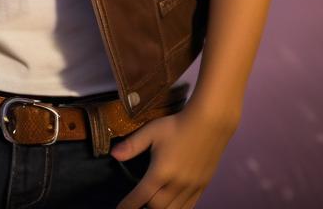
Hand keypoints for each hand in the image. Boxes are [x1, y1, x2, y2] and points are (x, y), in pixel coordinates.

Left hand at [112, 107, 238, 208]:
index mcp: (160, 172)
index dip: (128, 205)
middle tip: (138, 205)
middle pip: (157, 208)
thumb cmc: (177, 125)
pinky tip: (173, 206)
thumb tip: (113, 154)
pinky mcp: (202, 186)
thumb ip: (132, 145)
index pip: (140, 196)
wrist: (209, 123)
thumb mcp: (152, 131)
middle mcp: (176, 184)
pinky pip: (189, 206)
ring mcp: (191, 187)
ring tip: (153, 206)